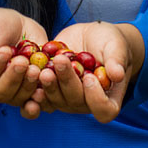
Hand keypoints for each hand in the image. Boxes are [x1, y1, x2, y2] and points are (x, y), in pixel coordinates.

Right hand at [0, 7, 47, 111]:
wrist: (15, 29)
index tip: (6, 51)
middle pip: (0, 91)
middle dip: (13, 77)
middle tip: (23, 62)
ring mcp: (11, 91)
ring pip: (17, 97)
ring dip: (27, 85)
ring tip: (36, 69)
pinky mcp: (27, 90)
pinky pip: (32, 101)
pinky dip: (39, 98)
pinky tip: (44, 90)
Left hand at [21, 21, 144, 123]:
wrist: (92, 36)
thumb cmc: (110, 43)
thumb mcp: (116, 46)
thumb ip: (117, 60)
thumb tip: (117, 75)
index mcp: (108, 97)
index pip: (104, 110)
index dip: (96, 98)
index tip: (90, 77)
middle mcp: (87, 102)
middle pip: (75, 101)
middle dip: (66, 82)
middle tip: (60, 62)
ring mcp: (68, 98)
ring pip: (56, 100)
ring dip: (49, 85)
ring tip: (43, 68)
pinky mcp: (53, 89)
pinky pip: (41, 96)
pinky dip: (34, 89)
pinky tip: (30, 76)